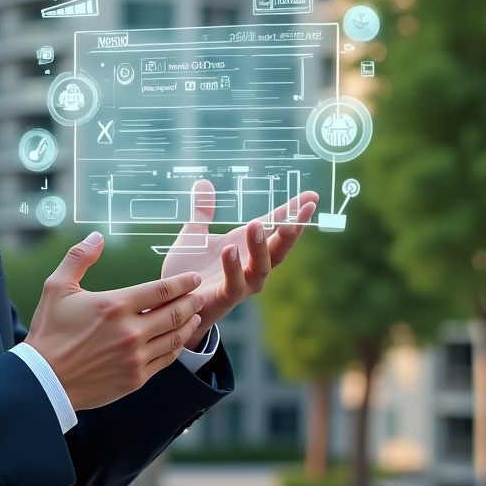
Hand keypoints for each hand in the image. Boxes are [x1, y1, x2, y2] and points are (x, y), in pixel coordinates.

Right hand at [24, 232, 204, 410]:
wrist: (44, 379)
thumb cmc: (48, 331)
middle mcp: (130, 331)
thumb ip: (79, 257)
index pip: (161, 289)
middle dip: (192, 301)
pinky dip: (176, 347)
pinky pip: (165, 359)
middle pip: (175, 312)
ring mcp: (135, 356)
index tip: (193, 278)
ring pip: (175, 337)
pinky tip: (178, 340)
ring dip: (189, 324)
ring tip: (195, 315)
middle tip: (200, 294)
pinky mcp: (135, 378)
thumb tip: (97, 236)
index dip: (182, 282)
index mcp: (115, 305)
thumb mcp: (57, 287)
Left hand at [161, 179, 316, 347]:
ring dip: (261, 245)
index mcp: (247, 247)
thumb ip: (202, 211)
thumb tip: (203, 181)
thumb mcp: (194, 235)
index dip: (293, 213)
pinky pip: (234, 283)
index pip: (275, 227)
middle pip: (279, 248)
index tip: (311, 196)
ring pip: (262, 266)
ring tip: (256, 224)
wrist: (174, 303)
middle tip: (302, 209)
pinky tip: (230, 249)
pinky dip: (233, 267)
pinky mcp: (225, 298)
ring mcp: (242, 284)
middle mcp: (251, 266)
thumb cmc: (189, 270)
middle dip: (291, 229)